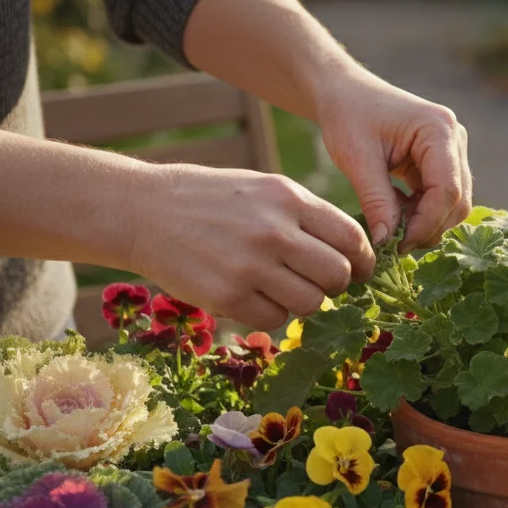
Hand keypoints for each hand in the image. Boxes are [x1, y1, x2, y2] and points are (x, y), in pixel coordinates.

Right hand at [125, 163, 375, 330]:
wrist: (143, 210)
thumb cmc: (211, 200)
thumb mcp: (263, 189)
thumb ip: (306, 216)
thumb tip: (352, 253)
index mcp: (289, 199)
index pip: (352, 238)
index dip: (363, 261)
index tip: (358, 271)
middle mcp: (275, 231)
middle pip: (338, 275)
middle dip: (335, 285)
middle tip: (318, 283)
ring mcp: (251, 266)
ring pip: (311, 303)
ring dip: (304, 302)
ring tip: (281, 289)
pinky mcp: (228, 296)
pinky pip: (275, 319)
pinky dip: (271, 314)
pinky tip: (253, 296)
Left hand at [315, 72, 471, 251]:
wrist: (344, 93)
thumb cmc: (348, 116)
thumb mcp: (356, 158)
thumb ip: (376, 201)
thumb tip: (386, 243)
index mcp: (438, 129)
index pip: (447, 190)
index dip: (426, 223)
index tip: (397, 245)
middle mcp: (454, 139)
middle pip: (457, 201)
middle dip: (428, 227)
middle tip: (392, 243)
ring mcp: (452, 152)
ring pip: (453, 204)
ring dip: (424, 222)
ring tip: (389, 224)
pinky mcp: (442, 163)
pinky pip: (440, 199)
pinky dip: (419, 213)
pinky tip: (393, 211)